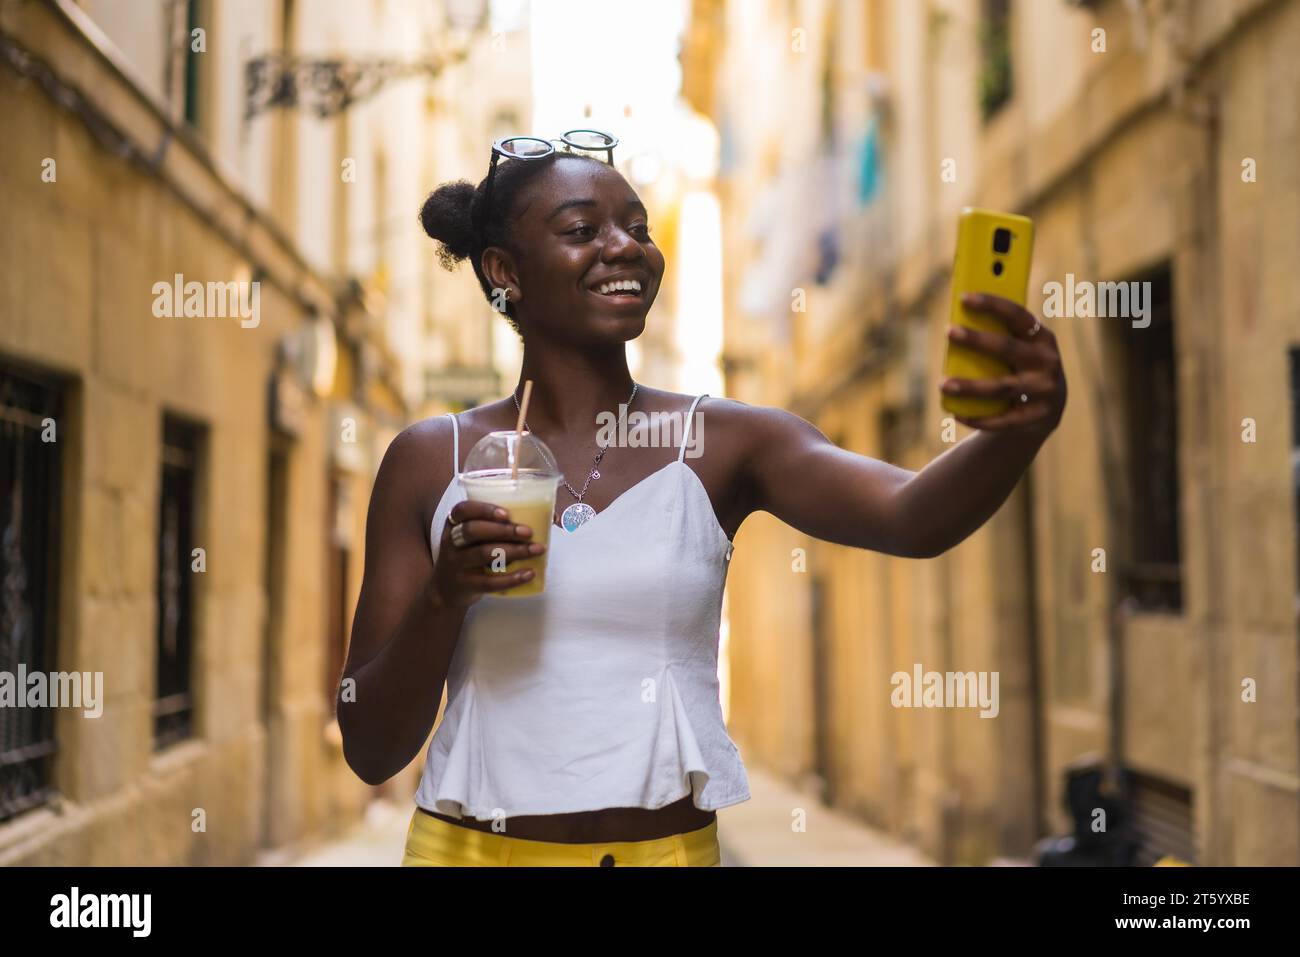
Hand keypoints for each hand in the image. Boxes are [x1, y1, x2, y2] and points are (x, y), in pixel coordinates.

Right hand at [432, 500, 545, 607]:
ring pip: (483, 554)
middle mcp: (451, 543)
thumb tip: (539, 515)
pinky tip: (529, 573)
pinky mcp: (465, 585)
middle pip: (473, 531)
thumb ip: (491, 526)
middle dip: (503, 530)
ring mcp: (456, 565)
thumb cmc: (468, 555)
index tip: (507, 513)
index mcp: (453, 525)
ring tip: (536, 550)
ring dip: (514, 551)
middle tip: (528, 532)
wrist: (446, 591)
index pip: (463, 510)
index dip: (484, 509)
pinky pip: (489, 582)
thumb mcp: (469, 538)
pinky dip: (511, 578)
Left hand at [941, 292, 1066, 436]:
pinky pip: (1003, 420)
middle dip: (977, 339)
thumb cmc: (1019, 370)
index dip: (993, 304)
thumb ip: (999, 336)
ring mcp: (1045, 391)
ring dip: (970, 386)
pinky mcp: (1036, 418)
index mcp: (1042, 338)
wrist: (1044, 412)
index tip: (964, 297)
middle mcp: (1048, 362)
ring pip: (1001, 387)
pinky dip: (978, 417)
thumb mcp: (1019, 350)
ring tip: (943, 384)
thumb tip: (958, 322)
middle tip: (949, 331)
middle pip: (1008, 348)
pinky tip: (955, 413)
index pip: (1018, 316)